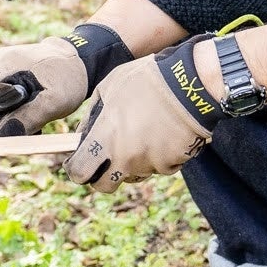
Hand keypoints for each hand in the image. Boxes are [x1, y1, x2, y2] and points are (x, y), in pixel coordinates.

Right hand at [0, 23, 132, 135]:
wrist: (80, 59)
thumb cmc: (69, 79)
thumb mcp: (54, 102)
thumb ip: (28, 118)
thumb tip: (3, 136)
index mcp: (4, 64)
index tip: (16, 131)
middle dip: (2, 120)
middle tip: (27, 129)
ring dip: (7, 115)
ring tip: (31, 120)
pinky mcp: (5, 69)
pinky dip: (10, 107)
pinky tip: (28, 110)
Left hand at [64, 35, 220, 193]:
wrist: (190, 85)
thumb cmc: (145, 81)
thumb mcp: (108, 88)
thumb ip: (91, 117)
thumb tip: (81, 136)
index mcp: (105, 138)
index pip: (81, 172)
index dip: (76, 170)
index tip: (78, 163)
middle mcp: (125, 158)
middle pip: (105, 186)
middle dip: (101, 176)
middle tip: (105, 160)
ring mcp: (149, 164)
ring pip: (132, 175)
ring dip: (130, 163)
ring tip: (140, 135)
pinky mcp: (171, 165)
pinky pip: (156, 167)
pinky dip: (155, 157)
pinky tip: (160, 134)